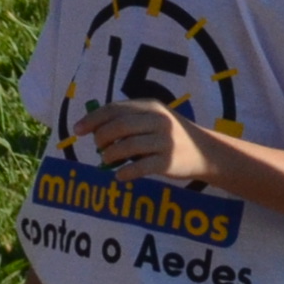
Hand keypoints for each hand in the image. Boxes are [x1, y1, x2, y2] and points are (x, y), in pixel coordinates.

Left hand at [79, 98, 216, 183]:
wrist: (206, 152)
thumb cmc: (173, 135)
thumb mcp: (156, 119)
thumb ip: (130, 119)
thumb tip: (93, 128)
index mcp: (152, 106)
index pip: (115, 109)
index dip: (93, 119)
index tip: (78, 130)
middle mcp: (158, 121)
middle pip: (118, 126)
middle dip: (101, 137)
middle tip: (98, 147)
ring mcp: (164, 141)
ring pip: (126, 146)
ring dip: (110, 155)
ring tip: (107, 161)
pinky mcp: (168, 162)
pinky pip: (138, 168)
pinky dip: (124, 173)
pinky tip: (120, 176)